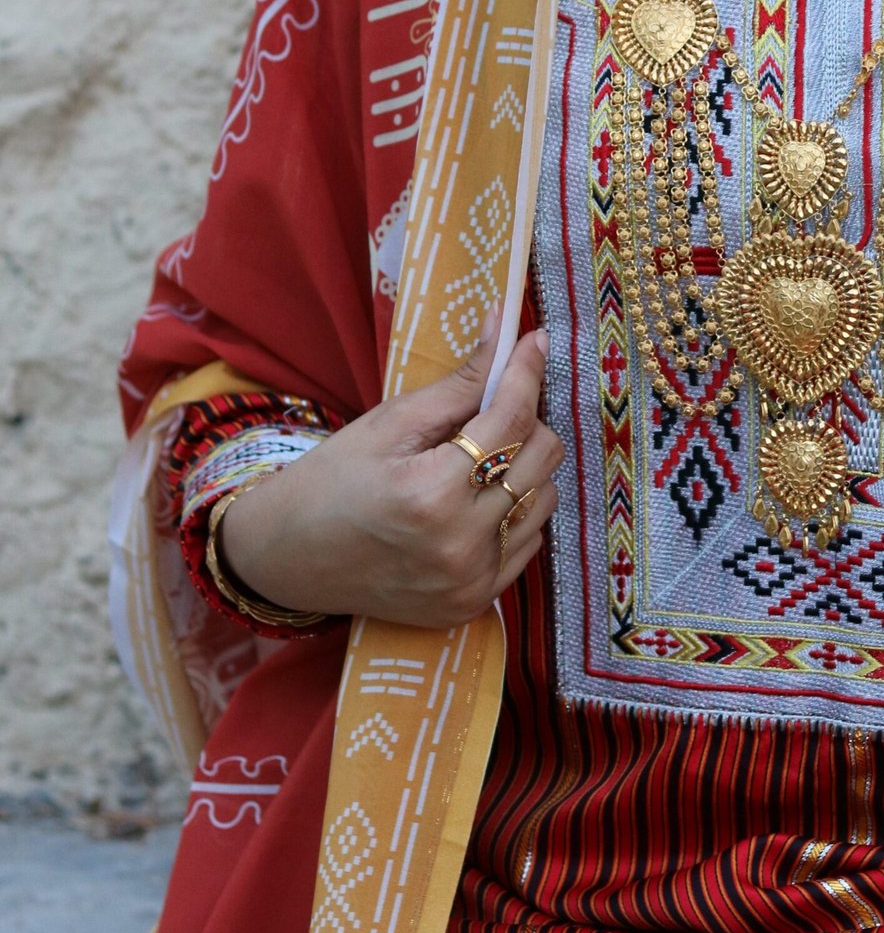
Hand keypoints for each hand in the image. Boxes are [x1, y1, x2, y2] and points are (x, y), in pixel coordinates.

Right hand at [220, 327, 564, 628]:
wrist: (289, 558)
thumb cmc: (332, 480)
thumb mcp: (388, 424)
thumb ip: (458, 384)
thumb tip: (507, 330)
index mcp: (431, 492)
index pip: (511, 418)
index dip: (527, 372)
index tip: (534, 340)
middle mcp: (461, 544)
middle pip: (543, 458)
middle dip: (525, 422)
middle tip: (490, 414)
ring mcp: (473, 580)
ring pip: (545, 499)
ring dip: (523, 470)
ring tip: (477, 464)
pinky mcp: (477, 602)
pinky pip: (530, 541)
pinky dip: (514, 513)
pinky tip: (473, 505)